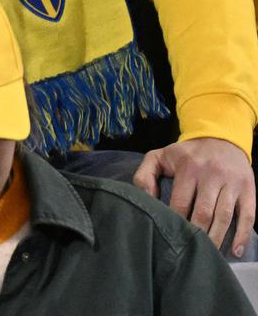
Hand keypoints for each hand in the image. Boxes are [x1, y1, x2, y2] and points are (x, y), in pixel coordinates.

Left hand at [133, 137, 255, 254]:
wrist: (221, 138)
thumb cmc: (186, 154)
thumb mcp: (160, 156)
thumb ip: (144, 175)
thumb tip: (147, 198)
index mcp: (189, 168)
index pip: (180, 202)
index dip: (175, 222)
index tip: (170, 237)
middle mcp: (212, 175)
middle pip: (204, 213)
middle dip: (196, 234)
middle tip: (187, 250)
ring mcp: (232, 183)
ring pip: (224, 216)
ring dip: (216, 238)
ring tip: (208, 254)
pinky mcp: (248, 189)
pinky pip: (248, 215)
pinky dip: (242, 234)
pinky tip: (235, 250)